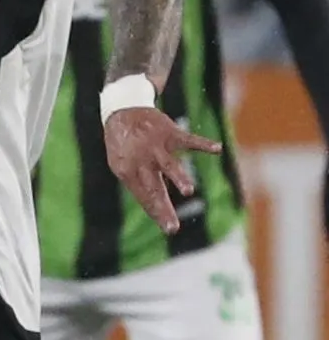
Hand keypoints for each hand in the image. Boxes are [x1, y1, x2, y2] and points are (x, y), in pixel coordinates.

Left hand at [103, 108, 220, 233]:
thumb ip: (139, 182)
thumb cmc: (125, 143)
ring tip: (189, 191)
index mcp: (127, 172)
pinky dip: (204, 144)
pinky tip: (217, 148)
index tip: (170, 228)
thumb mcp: (122, 164)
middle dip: (163, 208)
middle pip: (154, 188)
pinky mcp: (169, 132)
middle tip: (172, 227)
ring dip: (179, 178)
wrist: (123, 110)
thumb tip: (154, 204)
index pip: (144, 197)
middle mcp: (141, 161)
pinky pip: (189, 139)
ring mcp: (155, 146)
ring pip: (169, 164)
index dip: (156, 213)